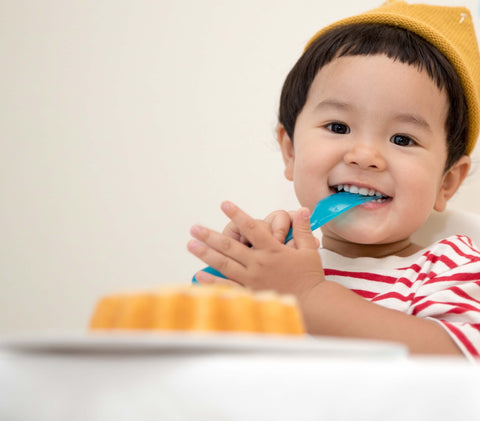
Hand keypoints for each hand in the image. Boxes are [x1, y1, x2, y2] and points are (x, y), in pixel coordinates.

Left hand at [187, 201, 324, 297]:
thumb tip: (302, 209)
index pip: (251, 227)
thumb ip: (302, 229)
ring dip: (206, 253)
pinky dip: (212, 281)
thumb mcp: (309, 250)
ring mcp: (252, 279)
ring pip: (224, 264)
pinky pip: (228, 286)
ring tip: (191, 245)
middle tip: (194, 228)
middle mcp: (258, 263)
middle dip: (210, 236)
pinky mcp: (250, 294)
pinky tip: (200, 274)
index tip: (224, 204)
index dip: (237, 214)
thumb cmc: (310, 277)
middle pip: (230, 246)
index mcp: (272, 250)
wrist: (313, 304)